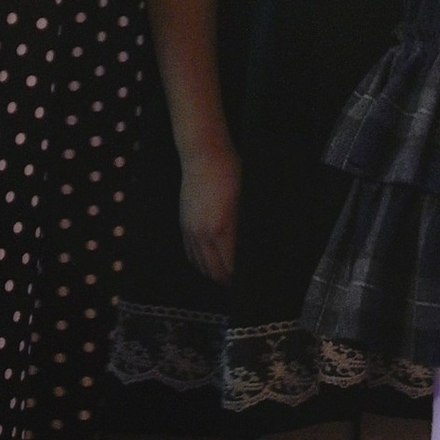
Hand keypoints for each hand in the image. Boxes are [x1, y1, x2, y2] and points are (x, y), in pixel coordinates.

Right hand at [178, 137, 240, 280]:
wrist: (204, 157)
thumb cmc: (231, 174)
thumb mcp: (247, 202)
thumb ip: (247, 229)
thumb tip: (255, 249)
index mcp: (221, 229)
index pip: (230, 266)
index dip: (240, 278)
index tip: (251, 281)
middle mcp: (202, 234)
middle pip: (213, 271)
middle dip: (227, 281)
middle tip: (241, 283)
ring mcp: (190, 231)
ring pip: (200, 265)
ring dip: (213, 274)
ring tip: (227, 276)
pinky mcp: (184, 225)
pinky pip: (190, 254)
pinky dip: (200, 263)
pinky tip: (210, 263)